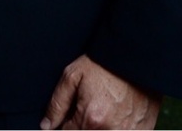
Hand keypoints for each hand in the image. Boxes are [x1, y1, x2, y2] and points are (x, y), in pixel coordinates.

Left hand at [41, 55, 159, 129]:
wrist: (135, 57)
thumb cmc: (104, 64)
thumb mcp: (73, 76)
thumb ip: (57, 104)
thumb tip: (46, 125)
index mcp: (91, 118)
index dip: (66, 122)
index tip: (71, 112)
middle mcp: (110, 130)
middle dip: (82, 123)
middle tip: (88, 105)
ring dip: (99, 126)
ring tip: (104, 108)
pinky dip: (116, 126)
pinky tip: (117, 112)